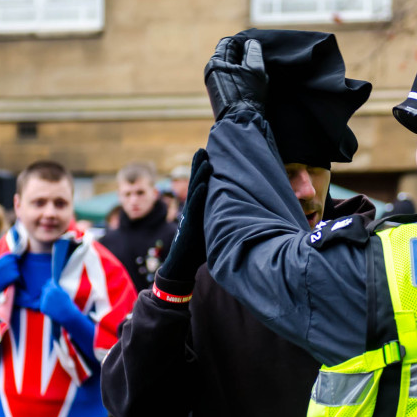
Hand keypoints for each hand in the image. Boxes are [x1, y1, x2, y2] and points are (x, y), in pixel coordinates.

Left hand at [39, 280, 79, 325]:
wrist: (68, 315)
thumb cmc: (68, 304)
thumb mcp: (64, 293)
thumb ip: (56, 289)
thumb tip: (51, 285)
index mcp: (54, 289)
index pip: (48, 283)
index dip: (49, 284)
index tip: (50, 285)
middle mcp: (47, 294)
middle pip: (44, 289)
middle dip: (47, 291)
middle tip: (51, 295)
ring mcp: (44, 301)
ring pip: (42, 297)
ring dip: (46, 298)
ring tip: (54, 303)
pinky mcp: (42, 308)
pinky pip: (42, 304)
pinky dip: (46, 305)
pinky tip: (52, 308)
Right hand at [155, 149, 211, 291]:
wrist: (181, 267)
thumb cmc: (196, 251)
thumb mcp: (211, 231)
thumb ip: (217, 221)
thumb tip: (235, 215)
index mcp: (197, 210)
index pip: (200, 186)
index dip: (202, 171)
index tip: (207, 156)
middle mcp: (192, 211)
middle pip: (195, 184)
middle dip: (199, 166)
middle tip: (203, 149)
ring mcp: (189, 217)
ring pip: (195, 192)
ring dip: (199, 176)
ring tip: (205, 161)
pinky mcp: (188, 227)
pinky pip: (195, 209)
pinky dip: (199, 196)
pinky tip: (203, 186)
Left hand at [204, 35, 267, 120]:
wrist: (240, 122)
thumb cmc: (247, 94)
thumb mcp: (255, 69)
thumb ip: (253, 51)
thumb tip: (251, 43)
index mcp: (215, 62)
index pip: (228, 42)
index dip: (242, 42)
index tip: (255, 46)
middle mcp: (211, 71)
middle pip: (228, 55)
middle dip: (243, 55)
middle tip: (258, 59)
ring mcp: (214, 84)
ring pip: (230, 67)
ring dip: (242, 67)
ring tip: (255, 73)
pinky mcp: (219, 94)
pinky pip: (229, 79)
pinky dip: (239, 77)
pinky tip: (250, 84)